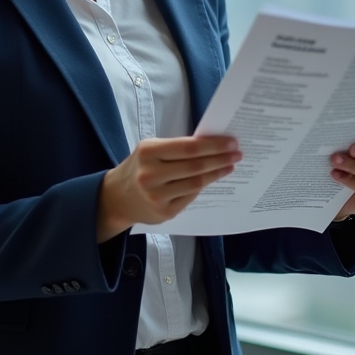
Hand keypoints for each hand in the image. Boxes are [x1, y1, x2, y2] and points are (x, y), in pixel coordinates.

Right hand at [97, 136, 241, 241]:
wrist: (117, 197)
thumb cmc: (139, 167)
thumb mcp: (150, 149)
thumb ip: (175, 148)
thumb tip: (210, 144)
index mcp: (148, 152)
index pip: (187, 148)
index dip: (212, 145)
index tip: (230, 142)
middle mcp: (151, 175)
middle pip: (195, 166)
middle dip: (220, 159)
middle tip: (237, 153)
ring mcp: (157, 196)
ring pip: (195, 183)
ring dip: (216, 173)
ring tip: (230, 166)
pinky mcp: (164, 212)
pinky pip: (190, 197)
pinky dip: (203, 186)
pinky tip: (213, 178)